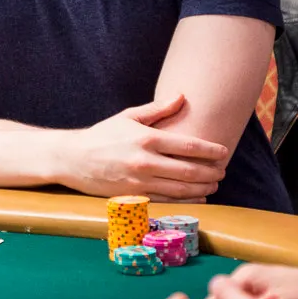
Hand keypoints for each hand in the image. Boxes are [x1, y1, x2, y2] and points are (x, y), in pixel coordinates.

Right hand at [57, 95, 227, 201]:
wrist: (74, 159)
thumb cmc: (103, 134)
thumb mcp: (129, 116)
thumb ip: (158, 109)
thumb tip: (182, 96)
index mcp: (146, 139)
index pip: (187, 146)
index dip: (209, 150)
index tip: (223, 151)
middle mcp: (145, 162)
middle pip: (188, 171)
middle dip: (210, 172)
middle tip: (223, 171)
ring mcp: (140, 183)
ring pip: (180, 189)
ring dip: (202, 188)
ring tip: (214, 184)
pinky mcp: (134, 197)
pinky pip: (166, 201)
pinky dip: (186, 200)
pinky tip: (198, 197)